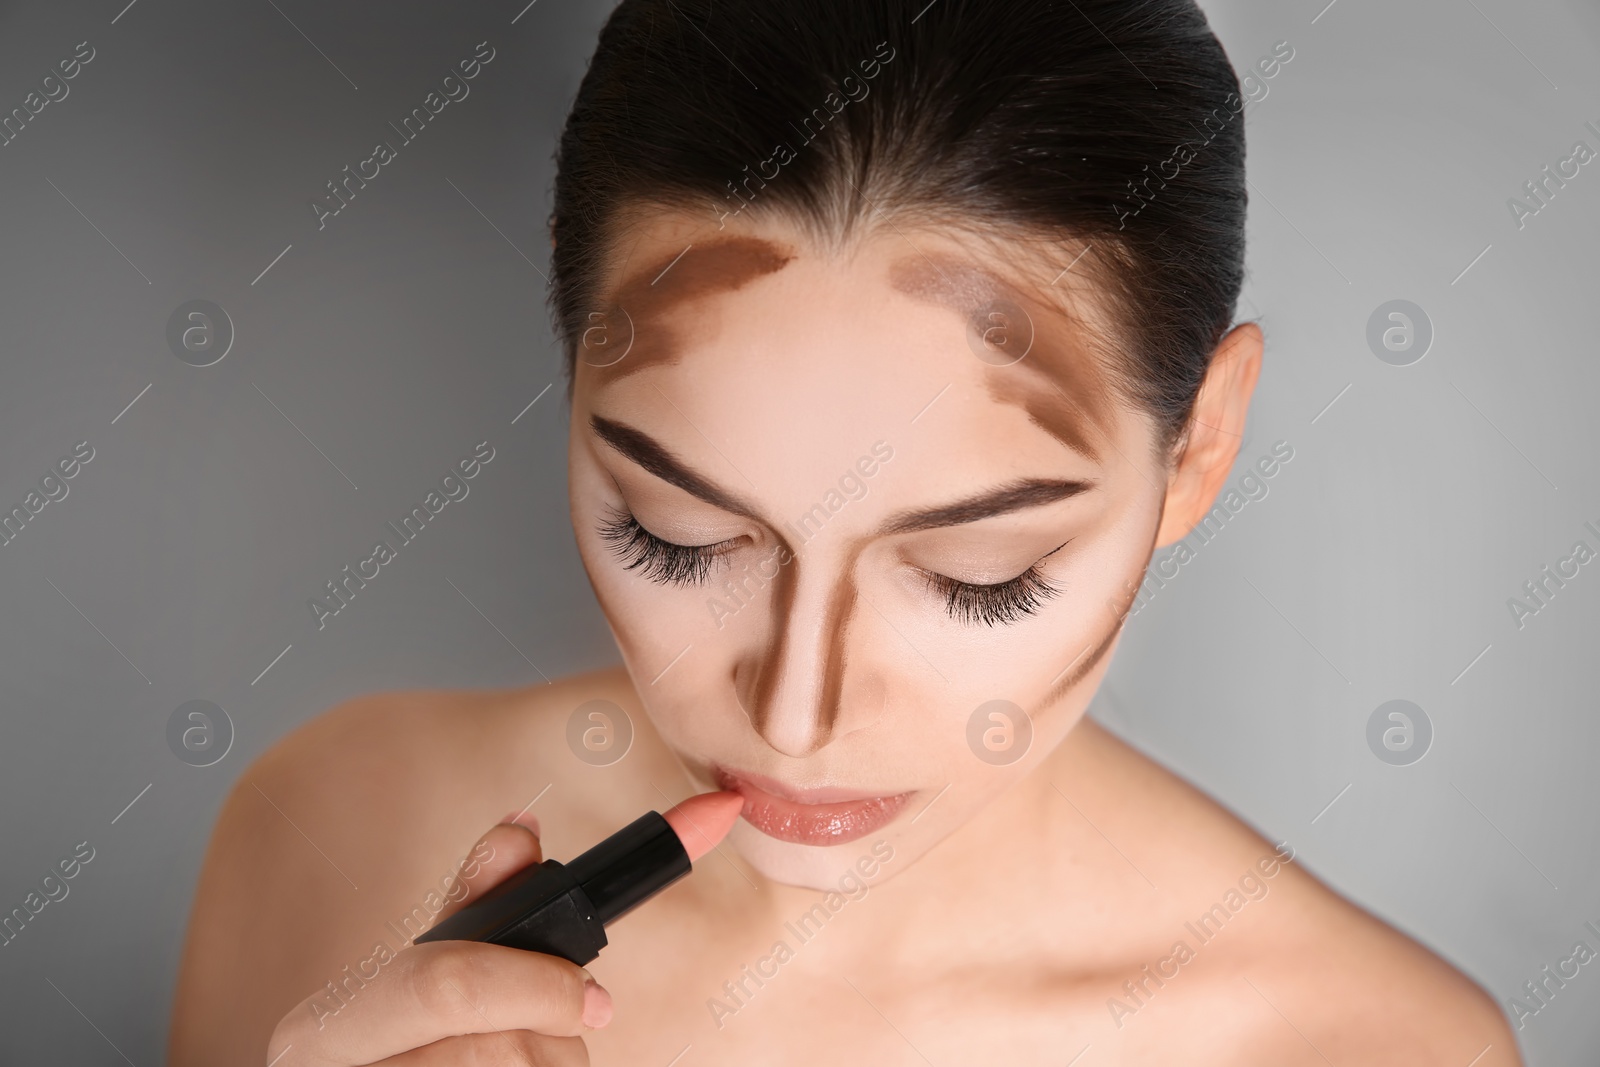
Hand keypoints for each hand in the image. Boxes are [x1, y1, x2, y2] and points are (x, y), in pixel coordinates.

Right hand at [264, 812, 612, 1065]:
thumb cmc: (400, 1055)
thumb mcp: (422, 978)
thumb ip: (475, 903)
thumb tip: (520, 828)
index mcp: (319, 1031)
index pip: (448, 986)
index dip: (536, 985)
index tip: (592, 998)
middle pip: (499, 1050)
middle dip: (550, 1038)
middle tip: (562, 1034)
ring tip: (524, 1062)